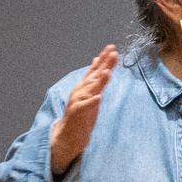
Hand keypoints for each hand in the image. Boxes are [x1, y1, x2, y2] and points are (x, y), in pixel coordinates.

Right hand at [46, 44, 116, 179]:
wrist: (68, 134)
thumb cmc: (82, 113)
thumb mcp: (89, 92)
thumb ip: (94, 77)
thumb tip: (98, 60)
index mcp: (84, 86)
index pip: (95, 69)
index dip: (103, 58)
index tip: (112, 47)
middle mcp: (80, 91)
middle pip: (94, 76)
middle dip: (104, 64)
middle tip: (113, 53)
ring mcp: (78, 101)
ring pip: (90, 89)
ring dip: (98, 81)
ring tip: (107, 72)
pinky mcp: (77, 113)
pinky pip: (86, 107)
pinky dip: (92, 101)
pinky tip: (99, 97)